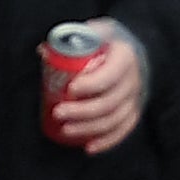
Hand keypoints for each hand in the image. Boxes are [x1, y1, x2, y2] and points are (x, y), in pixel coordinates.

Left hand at [50, 25, 147, 151]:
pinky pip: (124, 130)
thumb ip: (71, 38)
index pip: (110, 75)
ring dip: (89, 128)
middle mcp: (134, 80)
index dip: (91, 84)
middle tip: (58, 113)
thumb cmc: (105, 40)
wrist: (133, 48)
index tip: (70, 89)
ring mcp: (136, 98)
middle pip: (109, 102)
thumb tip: (42, 51)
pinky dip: (107, 141)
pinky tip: (88, 148)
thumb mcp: (93, 31)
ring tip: (65, 130)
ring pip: (114, 119)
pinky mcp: (134, 111)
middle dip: (82, 111)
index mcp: (125, 57)